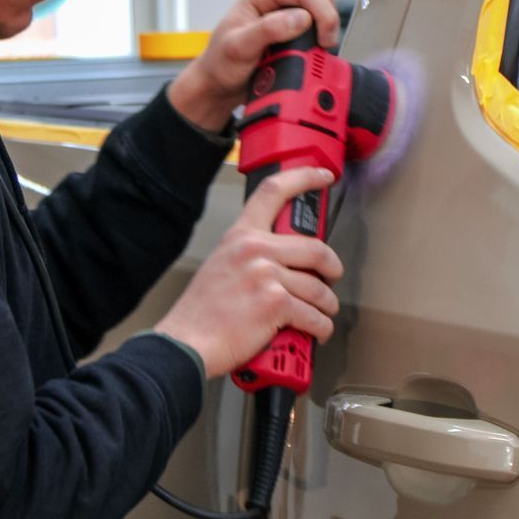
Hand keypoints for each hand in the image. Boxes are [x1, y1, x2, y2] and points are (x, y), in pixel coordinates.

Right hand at [154, 166, 344, 378]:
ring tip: (323, 313)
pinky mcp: (275, 304)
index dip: (305, 178)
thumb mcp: (221, 264)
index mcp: (241, 235)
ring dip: (327, 305)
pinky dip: (322, 327)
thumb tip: (281, 259)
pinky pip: (314, 315)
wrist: (186, 342)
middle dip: (332, 267)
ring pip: (319, 287)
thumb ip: (249, 254)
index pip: (274, 192)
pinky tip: (318, 332)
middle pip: (316, 247)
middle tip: (332, 276)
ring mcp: (266, 275)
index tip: (323, 176)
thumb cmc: (200, 311)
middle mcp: (255, 249)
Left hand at [169, 0, 340, 131]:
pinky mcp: (292, 26)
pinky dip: (319, 39)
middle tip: (321, 47)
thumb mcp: (239, 48)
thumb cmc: (221, 64)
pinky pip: (317, 25)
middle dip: (326, 22)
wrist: (219, 83)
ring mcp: (284, 10)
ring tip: (313, 51)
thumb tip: (300, 18)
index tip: (322, 39)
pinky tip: (309, 53)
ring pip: (321, 10)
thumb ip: (268, 30)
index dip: (322, 13)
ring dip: (323, 31)